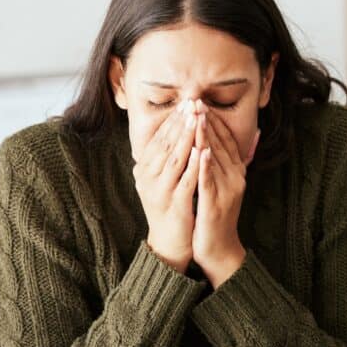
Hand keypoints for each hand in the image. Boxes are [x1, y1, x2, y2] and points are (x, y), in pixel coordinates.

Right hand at [134, 99, 201, 272]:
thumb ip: (163, 158)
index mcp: (143, 170)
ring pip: (174, 158)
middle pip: (165, 144)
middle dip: (180, 123)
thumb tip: (172, 132)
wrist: (169, 242)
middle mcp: (147, 179)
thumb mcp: (161, 180)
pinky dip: (195, 163)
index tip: (185, 104)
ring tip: (197, 119)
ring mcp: (160, 191)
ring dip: (186, 137)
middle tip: (192, 104)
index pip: (158, 139)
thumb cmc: (169, 207)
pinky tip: (204, 149)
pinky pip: (186, 179)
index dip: (172, 121)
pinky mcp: (175, 203)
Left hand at [192, 112, 259, 286]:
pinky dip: (206, 166)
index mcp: (236, 171)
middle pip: (221, 145)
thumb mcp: (223, 185)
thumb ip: (227, 162)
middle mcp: (235, 178)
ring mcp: (227, 190)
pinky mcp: (216, 204)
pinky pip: (210, 181)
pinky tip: (200, 151)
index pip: (225, 140)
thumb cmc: (216, 215)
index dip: (214, 120)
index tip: (201, 102)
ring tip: (197, 118)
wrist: (219, 248)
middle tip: (196, 102)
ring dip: (206, 137)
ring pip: (216, 159)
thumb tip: (245, 138)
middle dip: (208, 122)